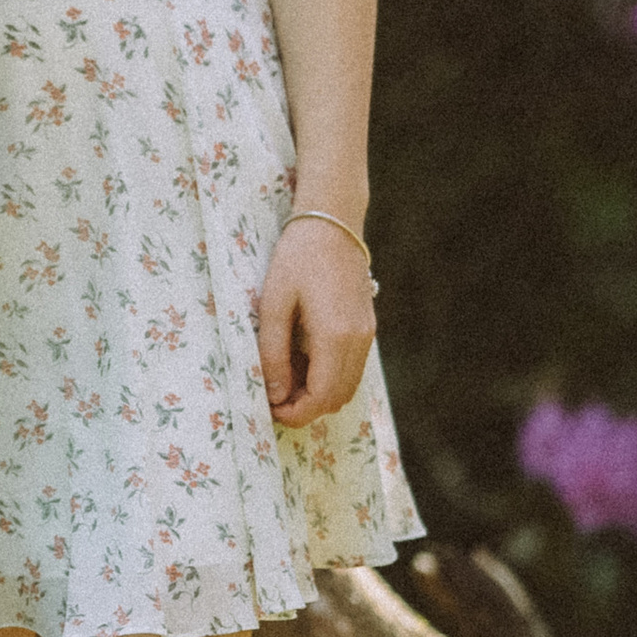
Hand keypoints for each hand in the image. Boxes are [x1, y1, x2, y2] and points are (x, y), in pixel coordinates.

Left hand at [257, 215, 374, 428]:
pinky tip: (300, 363)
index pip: (322, 397)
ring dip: (318, 394)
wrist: (333, 222)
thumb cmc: (297, 258)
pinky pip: (351, 368)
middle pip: (338, 398)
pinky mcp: (367, 327)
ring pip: (347, 386)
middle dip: (306, 409)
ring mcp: (367, 334)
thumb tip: (274, 395)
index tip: (269, 410)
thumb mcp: (274, 304)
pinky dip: (328, 377)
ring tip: (283, 381)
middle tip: (272, 399)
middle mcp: (359, 340)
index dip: (296, 414)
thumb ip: (273, 352)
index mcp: (336, 336)